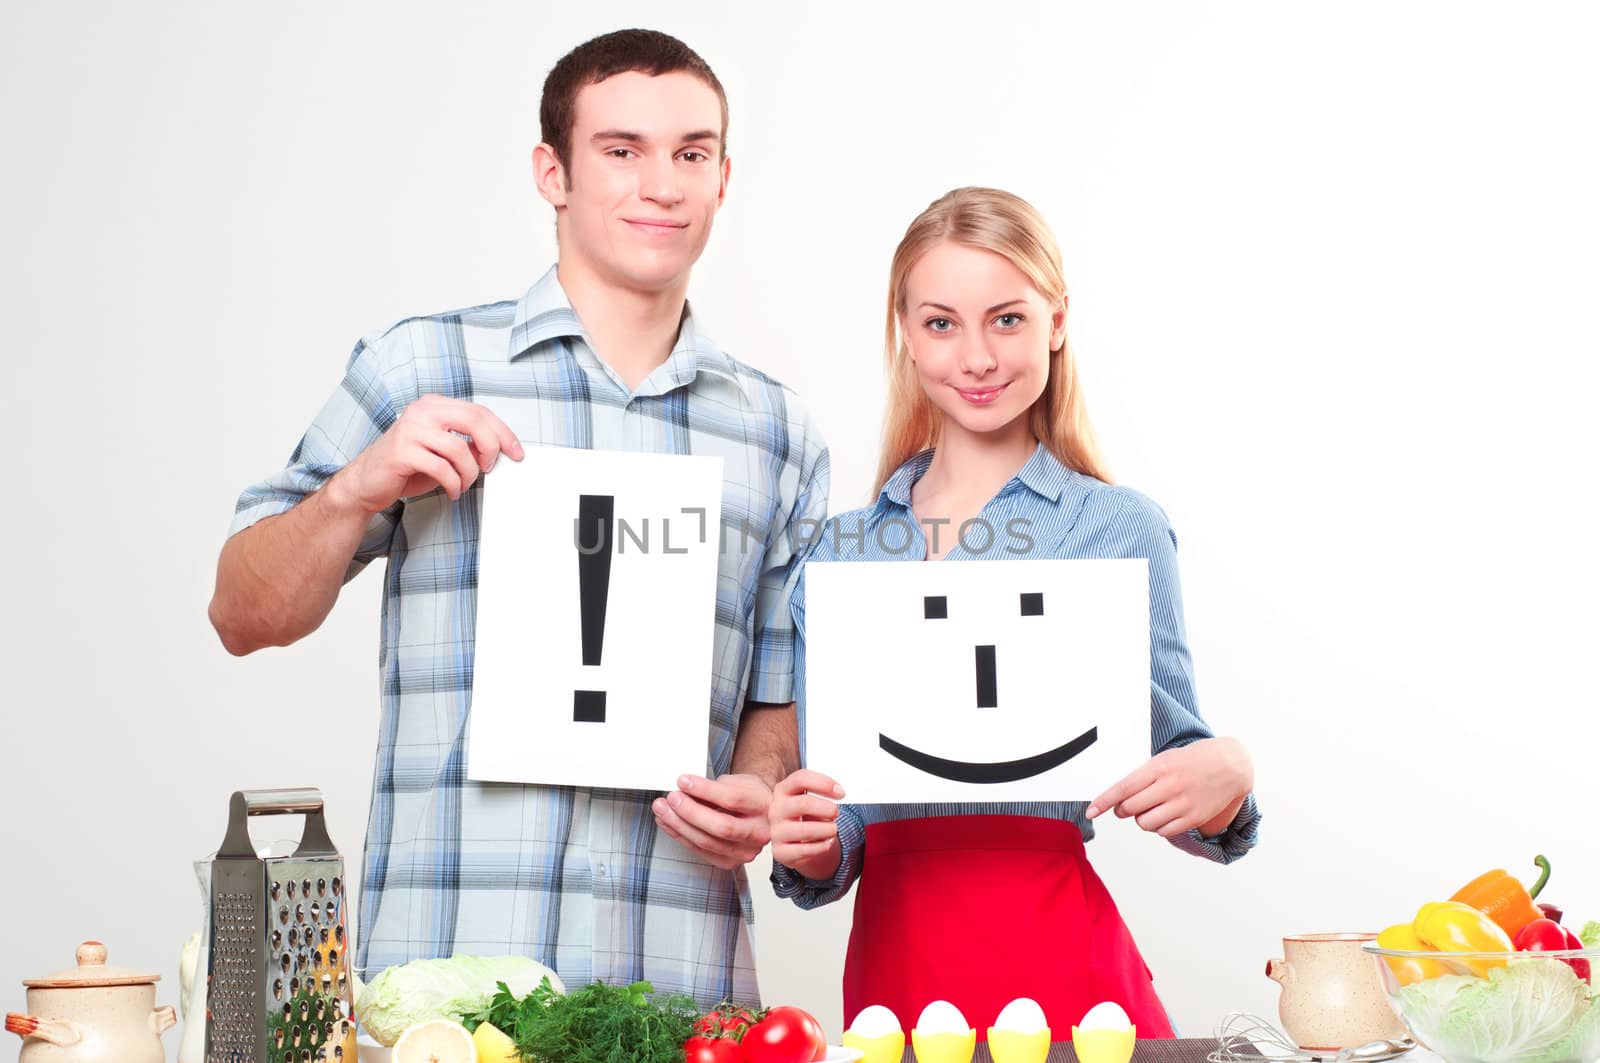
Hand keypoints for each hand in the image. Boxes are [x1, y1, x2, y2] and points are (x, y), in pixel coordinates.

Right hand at [327, 395, 523, 513]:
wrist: (366, 482)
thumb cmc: (407, 466)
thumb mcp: (443, 451)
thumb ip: (467, 445)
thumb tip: (498, 450)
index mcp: (435, 405)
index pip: (480, 412)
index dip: (504, 433)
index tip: (517, 452)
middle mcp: (423, 411)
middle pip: (475, 422)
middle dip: (492, 448)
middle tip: (490, 468)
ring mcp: (411, 429)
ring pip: (461, 450)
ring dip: (470, 474)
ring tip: (463, 485)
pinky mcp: (402, 451)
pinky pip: (443, 469)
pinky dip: (454, 485)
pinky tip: (452, 491)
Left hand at [653, 773, 774, 869]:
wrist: (763, 815)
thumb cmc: (750, 796)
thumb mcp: (739, 781)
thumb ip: (716, 787)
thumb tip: (685, 789)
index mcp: (764, 806)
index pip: (733, 800)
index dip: (705, 790)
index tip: (683, 781)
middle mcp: (759, 832)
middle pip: (721, 826)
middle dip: (690, 812)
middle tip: (671, 798)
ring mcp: (745, 851)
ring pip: (708, 842)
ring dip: (679, 825)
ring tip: (663, 810)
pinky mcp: (730, 862)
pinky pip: (701, 851)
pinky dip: (681, 836)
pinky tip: (669, 824)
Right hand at [769, 770, 844, 880]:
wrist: (798, 843)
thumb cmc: (807, 818)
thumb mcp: (812, 801)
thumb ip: (822, 795)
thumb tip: (840, 794)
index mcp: (783, 791)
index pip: (800, 779)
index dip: (823, 783)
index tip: (841, 792)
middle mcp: (777, 809)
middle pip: (803, 803)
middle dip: (826, 808)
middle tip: (837, 812)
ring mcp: (777, 831)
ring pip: (805, 829)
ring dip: (826, 829)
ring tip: (833, 829)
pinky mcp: (780, 851)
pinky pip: (805, 849)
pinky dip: (821, 846)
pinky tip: (827, 842)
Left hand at [1087, 736, 1252, 837]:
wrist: (1230, 765)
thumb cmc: (1192, 760)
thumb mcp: (1165, 759)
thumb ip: (1143, 776)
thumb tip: (1120, 797)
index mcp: (1159, 767)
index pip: (1123, 788)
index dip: (1103, 801)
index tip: (1091, 811)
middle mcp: (1170, 786)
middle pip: (1131, 808)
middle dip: (1122, 809)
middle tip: (1125, 806)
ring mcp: (1183, 804)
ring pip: (1145, 823)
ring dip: (1141, 819)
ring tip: (1149, 809)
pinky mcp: (1194, 818)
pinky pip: (1164, 831)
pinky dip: (1158, 827)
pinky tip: (1163, 816)